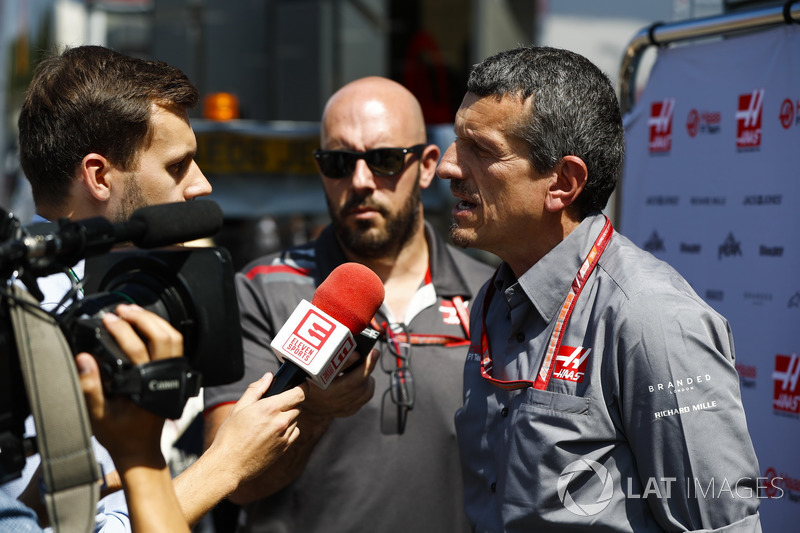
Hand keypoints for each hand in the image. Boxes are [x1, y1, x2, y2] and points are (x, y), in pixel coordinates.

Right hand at [76, 304, 182, 465]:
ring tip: (133, 312)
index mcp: (147, 385)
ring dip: (154, 321)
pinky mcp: (174, 375)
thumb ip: (90, 387)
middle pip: (163, 336)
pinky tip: (146, 325)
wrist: (139, 449)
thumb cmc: (119, 434)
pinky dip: (162, 331)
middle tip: (122, 310)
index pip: (137, 349)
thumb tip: (85, 359)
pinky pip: (174, 347)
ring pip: (173, 339)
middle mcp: (164, 378)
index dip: (121, 331)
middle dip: (142, 318)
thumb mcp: (96, 415)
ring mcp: (173, 376)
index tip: (107, 320)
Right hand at [204, 373, 304, 485]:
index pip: (299, 393)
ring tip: (269, 421)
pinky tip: (273, 432)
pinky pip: (294, 433)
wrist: (228, 465)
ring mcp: (284, 436)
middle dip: (290, 402)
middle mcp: (281, 422)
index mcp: (270, 409)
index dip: (302, 387)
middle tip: (275, 404)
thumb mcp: (239, 407)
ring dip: (288, 416)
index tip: (299, 385)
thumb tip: (268, 377)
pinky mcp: (284, 448)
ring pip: (296, 419)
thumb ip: (256, 389)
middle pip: (298, 405)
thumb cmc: (230, 436)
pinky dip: (288, 429)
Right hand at [302, 348, 378, 418]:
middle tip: (372, 354)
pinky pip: (364, 398)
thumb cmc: (306, 382)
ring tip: (363, 367)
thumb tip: (355, 355)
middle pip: (362, 386)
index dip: (365, 365)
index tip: (372, 352)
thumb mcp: (314, 370)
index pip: (353, 381)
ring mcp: (343, 409)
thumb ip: (333, 362)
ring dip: (368, 378)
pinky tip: (360, 379)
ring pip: (366, 393)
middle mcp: (336, 403)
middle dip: (369, 367)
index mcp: (327, 393)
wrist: (302, 403)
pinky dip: (366, 387)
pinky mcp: (348, 411)